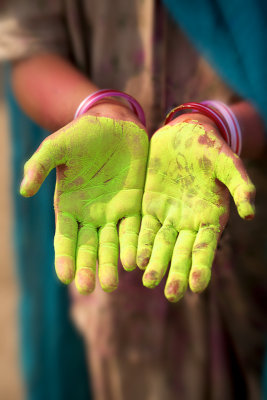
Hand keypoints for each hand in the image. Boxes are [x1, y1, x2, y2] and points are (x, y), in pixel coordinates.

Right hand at [20, 101, 147, 293]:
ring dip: (110, 264)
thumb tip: (23, 191)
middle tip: (89, 289)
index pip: (65, 238)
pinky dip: (133, 245)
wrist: (114, 125)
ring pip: (111, 245)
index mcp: (68, 206)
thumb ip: (39, 165)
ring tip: (111, 284)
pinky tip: (134, 260)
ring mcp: (113, 213)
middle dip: (88, 268)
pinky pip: (134, 229)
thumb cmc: (81, 135)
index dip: (65, 257)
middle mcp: (90, 216)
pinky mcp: (134, 206)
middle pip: (88, 248)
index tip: (66, 277)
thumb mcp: (56, 146)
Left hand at [136, 114, 254, 301]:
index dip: (201, 266)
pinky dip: (138, 243)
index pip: (205, 246)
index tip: (196, 287)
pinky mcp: (148, 206)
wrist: (183, 133)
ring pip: (160, 244)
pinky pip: (142, 228)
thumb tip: (249, 213)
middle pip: (182, 252)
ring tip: (148, 280)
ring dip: (155, 262)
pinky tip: (132, 258)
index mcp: (210, 216)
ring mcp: (167, 215)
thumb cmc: (209, 147)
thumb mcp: (227, 162)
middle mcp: (188, 222)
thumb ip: (239, 185)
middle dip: (176, 272)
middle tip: (171, 293)